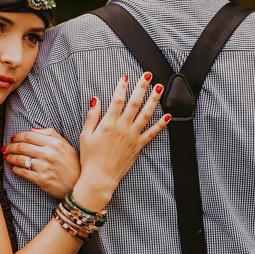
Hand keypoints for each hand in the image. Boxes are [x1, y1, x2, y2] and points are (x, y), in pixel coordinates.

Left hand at [3, 127, 80, 198]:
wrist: (78, 184)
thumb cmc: (72, 163)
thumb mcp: (65, 145)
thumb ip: (50, 134)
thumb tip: (32, 130)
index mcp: (55, 143)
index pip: (30, 136)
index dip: (18, 136)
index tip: (13, 138)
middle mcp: (49, 154)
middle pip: (22, 146)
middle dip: (11, 146)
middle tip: (5, 148)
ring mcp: (44, 167)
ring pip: (20, 159)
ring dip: (10, 157)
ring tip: (6, 156)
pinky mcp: (41, 179)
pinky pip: (23, 172)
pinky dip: (15, 169)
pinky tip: (12, 167)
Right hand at [74, 74, 168, 207]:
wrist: (99, 178)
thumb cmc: (90, 158)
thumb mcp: (86, 135)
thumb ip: (92, 116)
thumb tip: (96, 99)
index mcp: (108, 123)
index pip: (117, 100)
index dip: (122, 87)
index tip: (125, 77)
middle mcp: (123, 128)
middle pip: (135, 103)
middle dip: (142, 87)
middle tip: (148, 75)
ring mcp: (132, 137)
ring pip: (146, 114)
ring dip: (154, 100)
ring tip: (160, 88)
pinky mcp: (138, 146)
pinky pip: (152, 133)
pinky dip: (161, 124)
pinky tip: (168, 116)